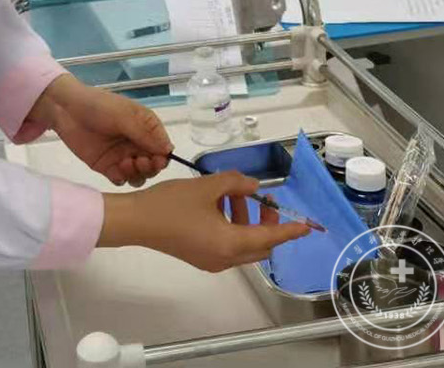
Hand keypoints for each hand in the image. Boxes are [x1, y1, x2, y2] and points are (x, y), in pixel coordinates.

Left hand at [30, 75, 170, 186]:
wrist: (66, 110)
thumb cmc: (99, 106)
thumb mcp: (124, 116)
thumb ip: (145, 134)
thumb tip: (169, 150)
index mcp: (146, 128)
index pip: (162, 147)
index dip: (162, 156)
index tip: (156, 160)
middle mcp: (137, 144)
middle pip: (153, 164)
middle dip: (151, 167)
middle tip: (139, 162)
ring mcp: (122, 156)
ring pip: (139, 175)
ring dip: (137, 174)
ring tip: (125, 164)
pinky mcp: (107, 166)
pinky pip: (121, 180)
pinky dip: (122, 179)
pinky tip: (116, 172)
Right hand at [100, 171, 311, 272]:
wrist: (137, 221)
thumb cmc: (172, 204)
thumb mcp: (207, 187)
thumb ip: (236, 183)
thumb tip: (252, 185)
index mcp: (231, 243)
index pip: (270, 237)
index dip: (289, 229)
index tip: (306, 225)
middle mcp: (226, 258)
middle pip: (259, 245)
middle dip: (267, 222)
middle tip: (265, 198)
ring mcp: (212, 261)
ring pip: (244, 244)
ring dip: (247, 220)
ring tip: (236, 193)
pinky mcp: (201, 257)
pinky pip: (228, 245)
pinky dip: (233, 226)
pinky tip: (220, 204)